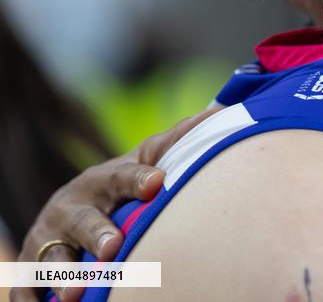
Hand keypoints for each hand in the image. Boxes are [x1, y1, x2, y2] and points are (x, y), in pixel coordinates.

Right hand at [11, 108, 220, 301]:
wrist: (74, 207)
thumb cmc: (123, 185)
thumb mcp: (147, 159)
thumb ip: (179, 141)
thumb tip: (221, 111)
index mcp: (105, 179)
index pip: (124, 176)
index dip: (140, 179)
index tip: (159, 182)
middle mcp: (73, 206)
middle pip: (83, 221)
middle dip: (96, 233)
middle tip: (112, 247)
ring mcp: (49, 239)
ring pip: (53, 258)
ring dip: (64, 275)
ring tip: (75, 294)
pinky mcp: (33, 270)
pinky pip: (28, 289)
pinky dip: (34, 300)